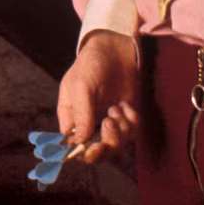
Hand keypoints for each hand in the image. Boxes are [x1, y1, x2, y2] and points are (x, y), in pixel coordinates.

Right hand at [55, 31, 141, 164]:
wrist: (115, 51)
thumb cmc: (91, 66)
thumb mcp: (81, 86)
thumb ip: (81, 114)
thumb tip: (81, 141)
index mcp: (71, 120)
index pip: (74, 148)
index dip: (82, 153)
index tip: (93, 147)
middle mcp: (89, 125)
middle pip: (97, 153)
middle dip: (105, 144)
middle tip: (110, 124)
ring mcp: (108, 124)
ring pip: (116, 145)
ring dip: (120, 128)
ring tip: (117, 108)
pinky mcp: (126, 120)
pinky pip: (131, 133)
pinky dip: (131, 121)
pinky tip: (125, 105)